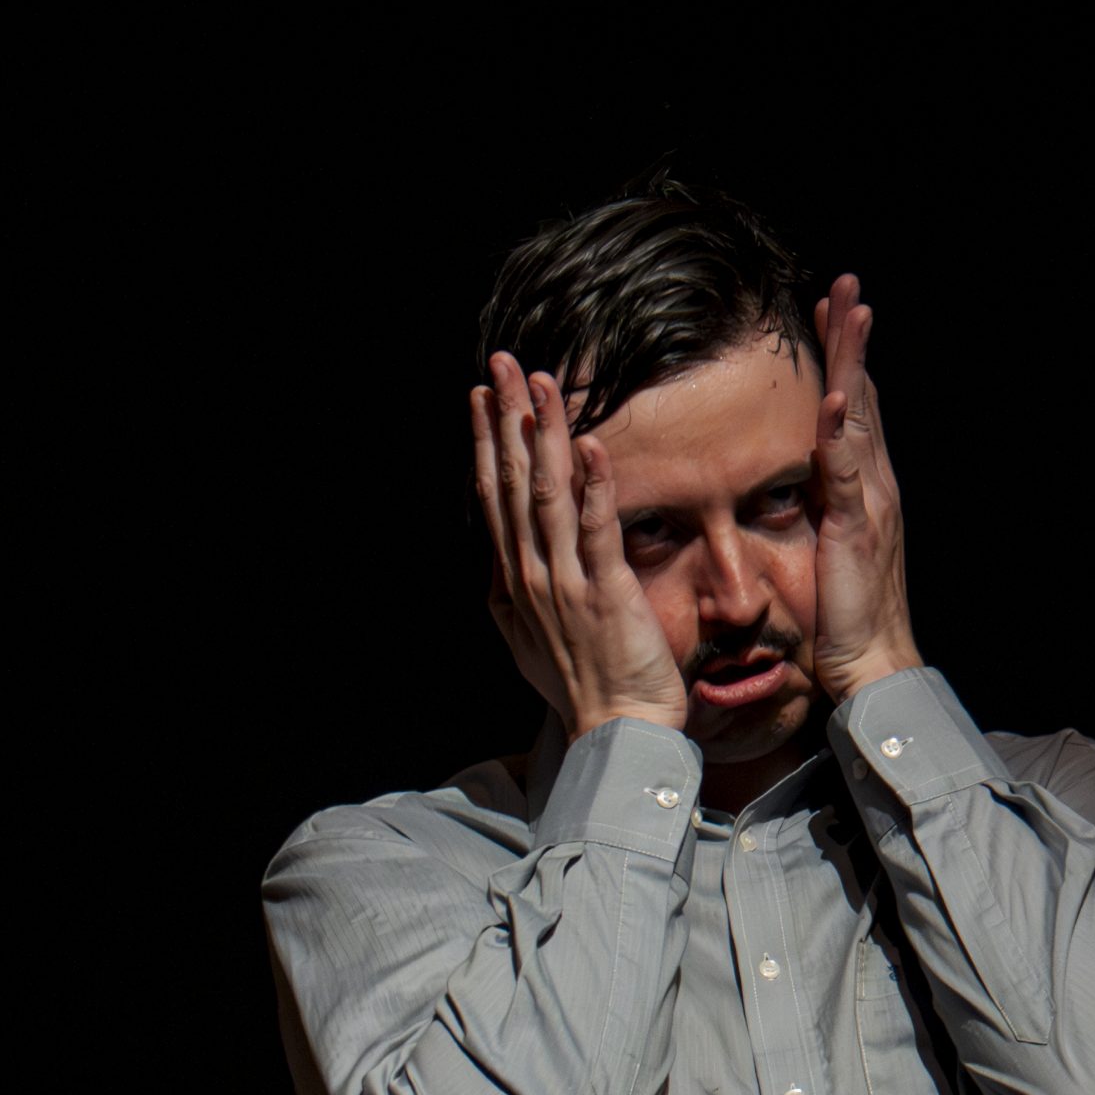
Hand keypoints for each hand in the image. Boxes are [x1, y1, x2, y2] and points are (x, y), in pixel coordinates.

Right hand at [470, 356, 687, 737]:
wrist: (613, 731)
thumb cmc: (580, 686)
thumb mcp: (527, 639)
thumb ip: (512, 594)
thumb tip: (497, 562)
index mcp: (513, 582)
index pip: (494, 497)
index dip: (486, 442)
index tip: (481, 395)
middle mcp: (530, 576)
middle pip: (512, 483)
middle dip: (506, 419)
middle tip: (502, 364)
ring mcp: (565, 584)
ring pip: (548, 495)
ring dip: (545, 435)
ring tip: (542, 384)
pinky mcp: (605, 593)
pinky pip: (596, 529)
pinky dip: (593, 486)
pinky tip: (590, 445)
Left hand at [810, 276, 920, 697]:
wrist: (873, 663)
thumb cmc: (845, 618)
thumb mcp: (830, 551)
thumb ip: (823, 512)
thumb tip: (806, 485)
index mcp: (865, 490)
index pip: (853, 410)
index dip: (843, 360)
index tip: (831, 314)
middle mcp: (875, 486)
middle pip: (862, 397)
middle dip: (853, 340)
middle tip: (846, 285)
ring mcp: (869, 504)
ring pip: (859, 418)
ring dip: (852, 363)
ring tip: (849, 312)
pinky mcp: (855, 529)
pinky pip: (847, 471)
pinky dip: (841, 432)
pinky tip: (833, 397)